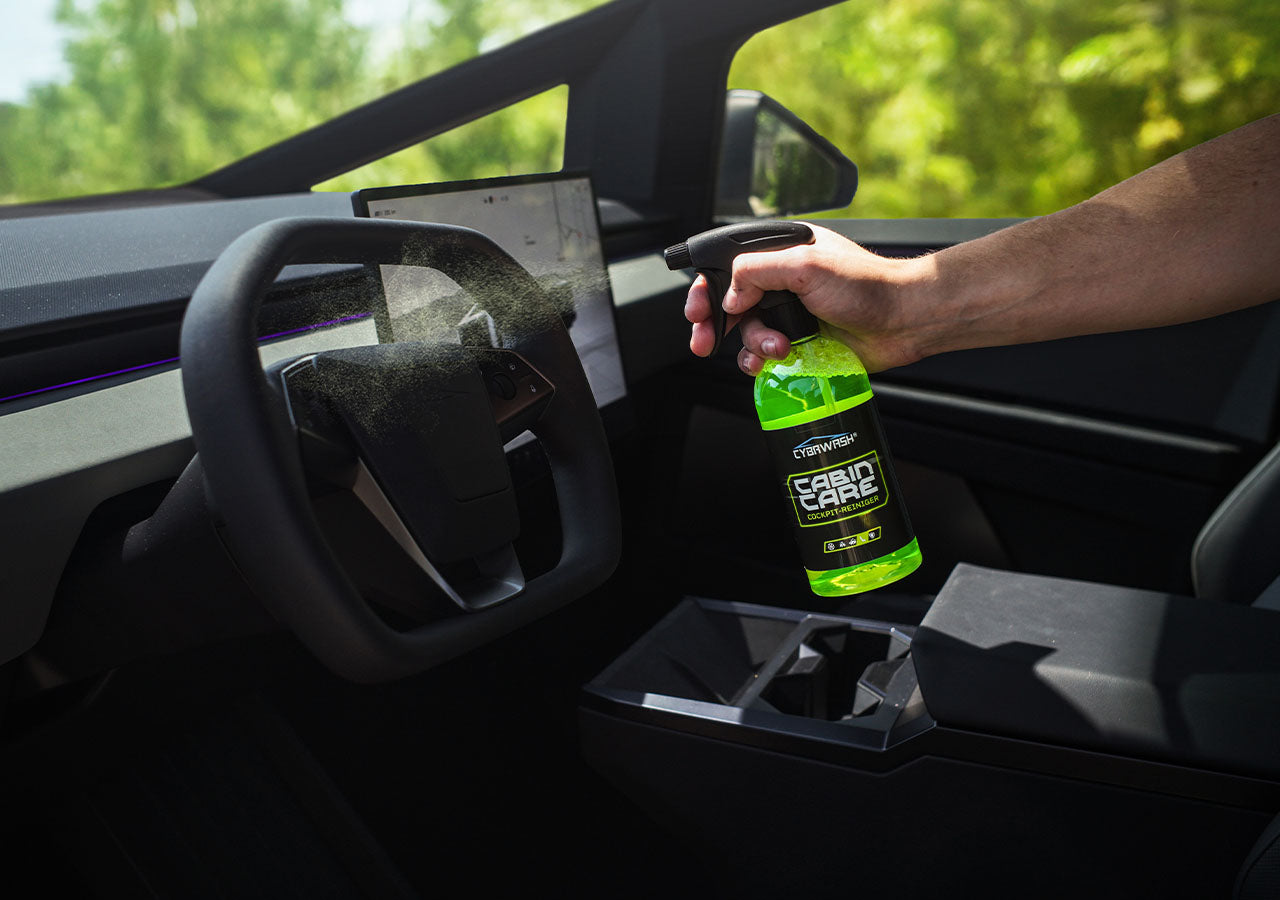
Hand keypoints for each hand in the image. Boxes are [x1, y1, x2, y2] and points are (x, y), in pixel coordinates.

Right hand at [683, 224, 929, 374]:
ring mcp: (790, 314)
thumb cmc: (866, 285)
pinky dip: (762, 362)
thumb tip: (729, 295)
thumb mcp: (805, 265)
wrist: (904, 320)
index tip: (697, 311)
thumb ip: (757, 271)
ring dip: (753, 344)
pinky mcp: (800, 342)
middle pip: (730, 303)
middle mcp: (782, 282)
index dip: (707, 288)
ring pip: (747, 333)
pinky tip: (775, 362)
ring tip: (776, 349)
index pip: (729, 266)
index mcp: (781, 252)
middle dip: (715, 324)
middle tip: (704, 343)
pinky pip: (765, 355)